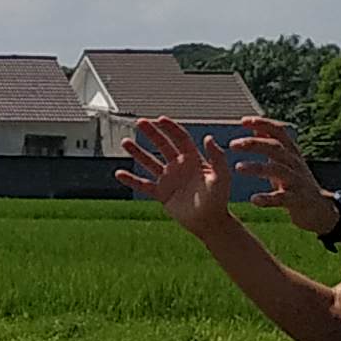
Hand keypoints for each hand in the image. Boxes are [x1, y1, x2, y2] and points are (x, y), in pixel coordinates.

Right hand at [115, 115, 239, 236]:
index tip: (160, 119)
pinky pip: (143, 184)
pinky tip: (119, 173)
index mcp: (194, 159)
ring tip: (125, 142)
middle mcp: (179, 166)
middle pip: (162, 145)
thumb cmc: (218, 199)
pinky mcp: (161, 193)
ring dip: (138, 151)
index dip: (170, 128)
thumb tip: (208, 138)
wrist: (209, 221)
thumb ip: (217, 157)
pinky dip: (131, 180)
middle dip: (151, 133)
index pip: (180, 138)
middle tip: (140, 122)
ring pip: (150, 161)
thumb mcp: (221, 176)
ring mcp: (168, 179)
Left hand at [235, 120, 337, 234]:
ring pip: (278, 170)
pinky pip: (282, 198)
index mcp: (291, 152)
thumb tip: (256, 128)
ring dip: (257, 168)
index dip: (263, 124)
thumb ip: (272, 145)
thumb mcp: (286, 161)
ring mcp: (297, 181)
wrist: (319, 208)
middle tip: (233, 144)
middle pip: (275, 148)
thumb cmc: (296, 181)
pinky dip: (268, 199)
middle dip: (254, 144)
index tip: (244, 121)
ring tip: (238, 168)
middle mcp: (294, 163)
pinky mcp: (297, 200)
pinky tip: (254, 200)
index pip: (279, 132)